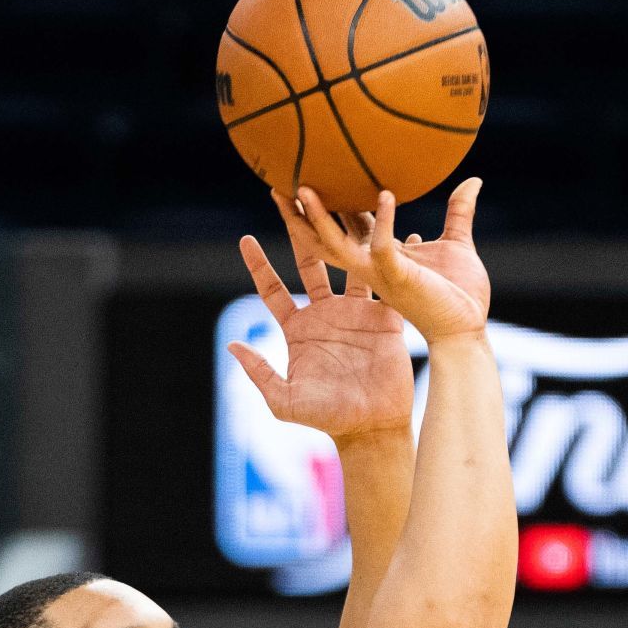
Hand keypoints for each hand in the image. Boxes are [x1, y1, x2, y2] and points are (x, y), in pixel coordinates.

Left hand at [226, 192, 415, 442]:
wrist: (374, 427)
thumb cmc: (328, 419)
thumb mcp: (285, 401)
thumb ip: (260, 373)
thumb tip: (232, 345)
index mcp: (299, 329)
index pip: (273, 289)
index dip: (259, 264)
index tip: (246, 238)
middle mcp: (326, 314)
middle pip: (311, 264)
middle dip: (300, 232)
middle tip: (292, 200)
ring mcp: (356, 314)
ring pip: (348, 265)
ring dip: (346, 236)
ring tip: (343, 202)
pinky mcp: (386, 319)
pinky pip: (386, 284)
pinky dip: (390, 261)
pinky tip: (395, 234)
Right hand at [293, 178, 489, 339]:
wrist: (469, 329)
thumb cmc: (461, 294)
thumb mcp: (456, 244)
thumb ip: (458, 212)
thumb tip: (472, 180)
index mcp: (378, 259)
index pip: (343, 228)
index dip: (326, 205)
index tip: (313, 175)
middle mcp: (370, 268)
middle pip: (321, 240)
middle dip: (298, 216)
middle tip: (281, 183)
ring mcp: (379, 275)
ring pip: (335, 246)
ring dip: (318, 219)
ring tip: (303, 189)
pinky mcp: (398, 278)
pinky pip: (383, 247)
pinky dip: (384, 221)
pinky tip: (386, 195)